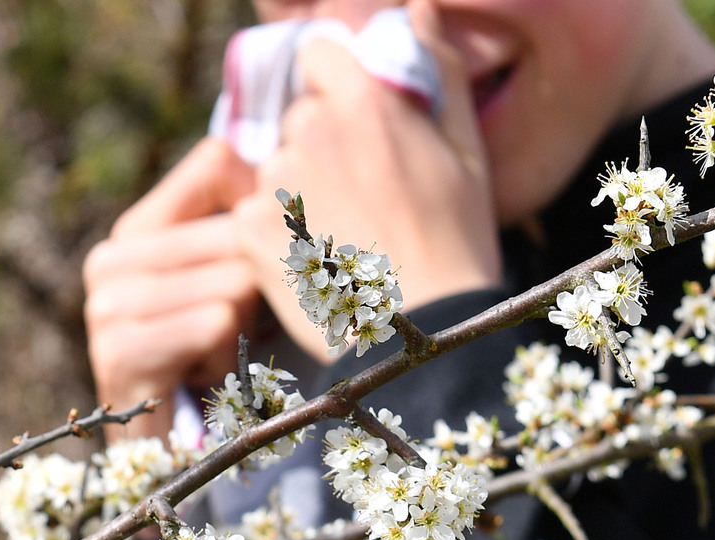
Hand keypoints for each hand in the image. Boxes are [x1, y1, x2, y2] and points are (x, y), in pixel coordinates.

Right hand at [83, 137, 256, 441]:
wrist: (176, 458)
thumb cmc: (221, 363)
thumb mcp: (237, 281)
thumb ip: (252, 220)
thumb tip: (299, 155)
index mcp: (138, 229)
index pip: (218, 160)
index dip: (262, 206)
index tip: (263, 261)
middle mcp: (111, 258)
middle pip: (239, 228)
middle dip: (263, 284)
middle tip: (243, 329)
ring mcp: (106, 305)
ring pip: (234, 279)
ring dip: (248, 327)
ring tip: (222, 355)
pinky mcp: (118, 350)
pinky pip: (214, 323)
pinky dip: (230, 357)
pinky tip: (209, 378)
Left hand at [233, 0, 501, 360]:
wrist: (419, 332)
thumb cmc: (457, 240)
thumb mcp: (465, 149)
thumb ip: (437, 69)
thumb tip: (417, 10)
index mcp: (364, 102)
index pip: (317, 53)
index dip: (333, 82)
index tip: (353, 119)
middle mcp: (310, 132)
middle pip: (298, 117)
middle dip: (321, 144)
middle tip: (361, 195)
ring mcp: (275, 182)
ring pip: (276, 167)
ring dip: (298, 189)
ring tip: (343, 235)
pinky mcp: (250, 229)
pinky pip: (255, 214)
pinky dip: (276, 234)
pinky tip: (317, 259)